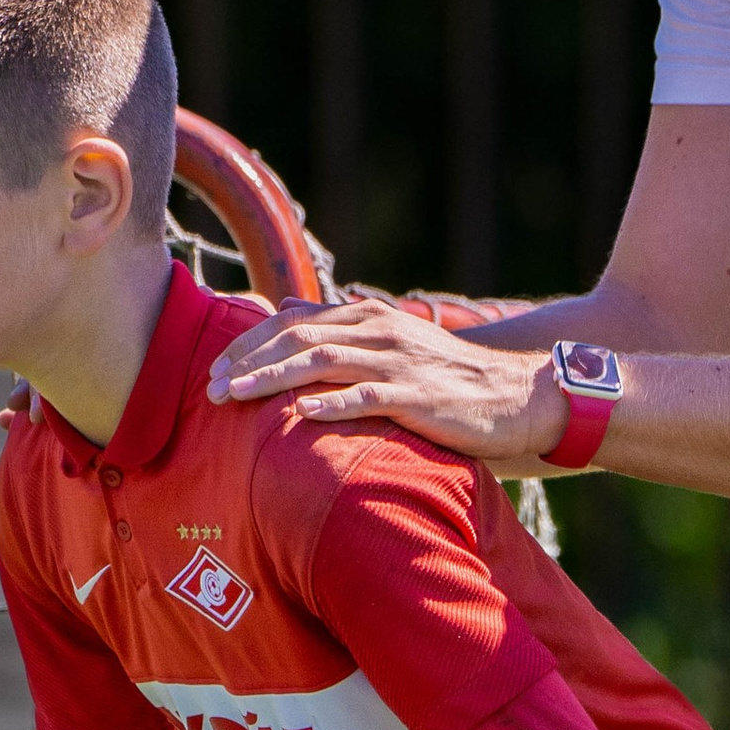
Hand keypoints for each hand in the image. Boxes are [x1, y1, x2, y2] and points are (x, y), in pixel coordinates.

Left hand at [205, 296, 562, 460]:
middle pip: (297, 337)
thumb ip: (341, 334)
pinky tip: (302, 414)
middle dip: (249, 362)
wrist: (516, 397)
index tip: (216, 369)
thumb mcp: (391, 347)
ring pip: (321, 361)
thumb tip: (287, 316)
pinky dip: (333, 403)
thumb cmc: (447, 381)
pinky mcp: (418, 395)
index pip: (292, 320)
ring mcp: (398, 362)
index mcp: (367, 317)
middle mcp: (378, 330)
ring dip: (273, 379)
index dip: (249, 343)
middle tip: (212, 390)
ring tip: (237, 397)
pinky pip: (368, 396)